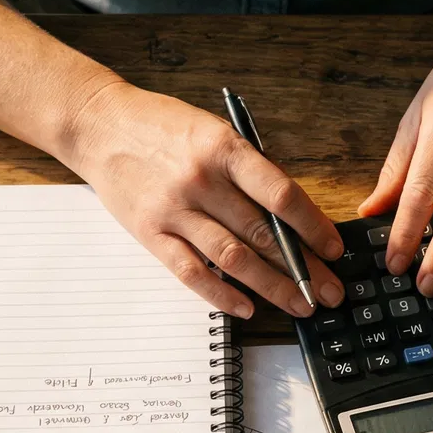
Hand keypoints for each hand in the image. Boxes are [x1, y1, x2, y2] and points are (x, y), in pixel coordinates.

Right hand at [66, 80, 344, 318]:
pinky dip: (221, 294)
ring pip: (233, 258)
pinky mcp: (150, 233)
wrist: (98, 124)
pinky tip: (247, 307)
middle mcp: (201, 180)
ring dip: (272, 287)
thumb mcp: (212, 130)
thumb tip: (290, 215)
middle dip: (303, 268)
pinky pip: (191, 273)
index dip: (312, 226)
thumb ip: (247, 168)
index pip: (280, 195)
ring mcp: (174, 210)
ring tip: (300, 305)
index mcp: (223, 148)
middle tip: (330, 292)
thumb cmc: (160, 126)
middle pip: (263, 233)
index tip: (333, 249)